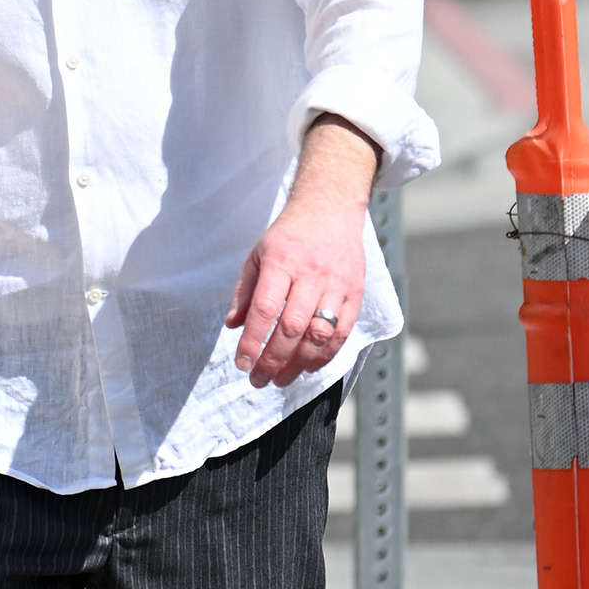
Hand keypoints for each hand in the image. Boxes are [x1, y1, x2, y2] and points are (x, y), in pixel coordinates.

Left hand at [228, 114, 377, 388]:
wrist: (330, 208)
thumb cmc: (288, 236)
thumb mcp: (257, 255)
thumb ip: (245, 292)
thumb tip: (233, 326)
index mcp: (281, 262)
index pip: (265, 311)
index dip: (253, 342)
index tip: (242, 364)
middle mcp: (311, 274)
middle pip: (292, 328)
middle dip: (273, 360)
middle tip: (259, 380)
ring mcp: (337, 284)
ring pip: (319, 334)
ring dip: (299, 364)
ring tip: (281, 380)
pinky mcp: (356, 292)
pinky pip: (343, 331)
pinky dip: (326, 355)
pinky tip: (309, 367)